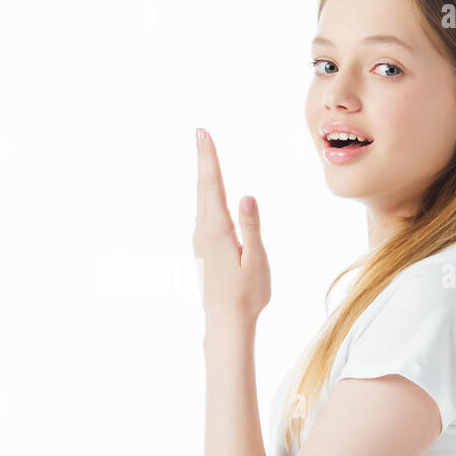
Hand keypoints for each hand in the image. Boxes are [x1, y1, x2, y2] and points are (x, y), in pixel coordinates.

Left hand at [192, 128, 269, 329]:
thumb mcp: (255, 259)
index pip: (212, 185)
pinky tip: (210, 193)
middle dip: (204, 159)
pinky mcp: (204, 249)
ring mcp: (201, 241)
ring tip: (205, 154)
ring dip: (205, 176)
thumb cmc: (246, 293)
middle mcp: (204, 231)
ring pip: (203, 201)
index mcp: (218, 229)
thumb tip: (246, 197)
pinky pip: (205, 214)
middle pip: (204, 188)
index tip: (202, 134)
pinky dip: (207, 196)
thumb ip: (250, 226)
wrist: (226, 322)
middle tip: (200, 133)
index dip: (208, 158)